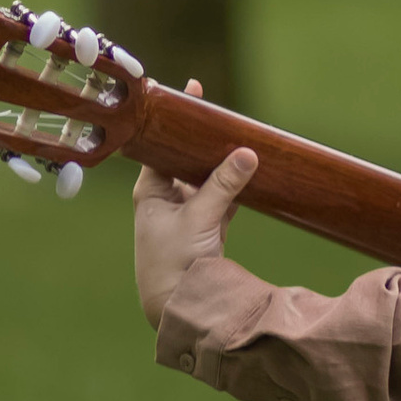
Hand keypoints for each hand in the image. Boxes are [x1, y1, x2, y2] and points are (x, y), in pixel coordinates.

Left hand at [134, 84, 255, 326]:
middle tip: (220, 112)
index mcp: (149, 191)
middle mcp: (164, 199)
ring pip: (205, 178)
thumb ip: (223, 185)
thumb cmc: (172, 263)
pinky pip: (221, 199)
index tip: (189, 92)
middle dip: (203, 139)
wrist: (176, 307)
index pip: (161, 144)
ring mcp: (185, 214)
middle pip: (184, 158)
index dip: (174, 120)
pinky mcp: (204, 230)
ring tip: (239, 136)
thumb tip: (247, 152)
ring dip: (221, 163)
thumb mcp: (199, 219)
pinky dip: (234, 187)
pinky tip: (250, 172)